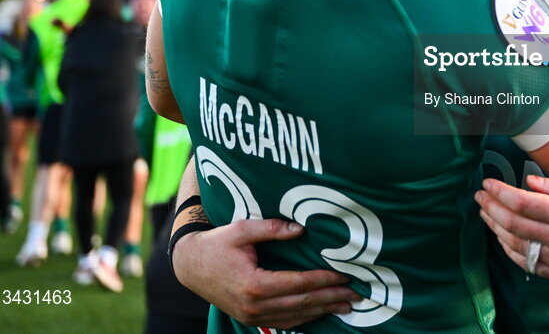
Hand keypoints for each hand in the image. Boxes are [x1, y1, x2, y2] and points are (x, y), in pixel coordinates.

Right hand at [172, 217, 361, 328]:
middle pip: (302, 303)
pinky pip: (284, 321)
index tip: (346, 275)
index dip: (325, 280)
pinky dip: (306, 318)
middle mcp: (255, 305)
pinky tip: (321, 312)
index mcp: (255, 284)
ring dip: (323, 310)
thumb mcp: (241, 229)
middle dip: (331, 298)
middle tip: (357, 294)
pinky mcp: (250, 318)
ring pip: (296, 316)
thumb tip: (301, 228)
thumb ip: (271, 227)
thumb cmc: (217, 244)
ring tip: (347, 305)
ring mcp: (252, 316)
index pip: (299, 283)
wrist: (191, 267)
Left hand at [475, 175, 548, 286]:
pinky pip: (526, 263)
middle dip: (491, 208)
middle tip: (479, 196)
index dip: (500, 192)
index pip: (523, 202)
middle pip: (513, 223)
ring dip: (495, 227)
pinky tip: (502, 236)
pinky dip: (509, 249)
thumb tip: (529, 181)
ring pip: (515, 244)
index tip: (488, 184)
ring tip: (485, 213)